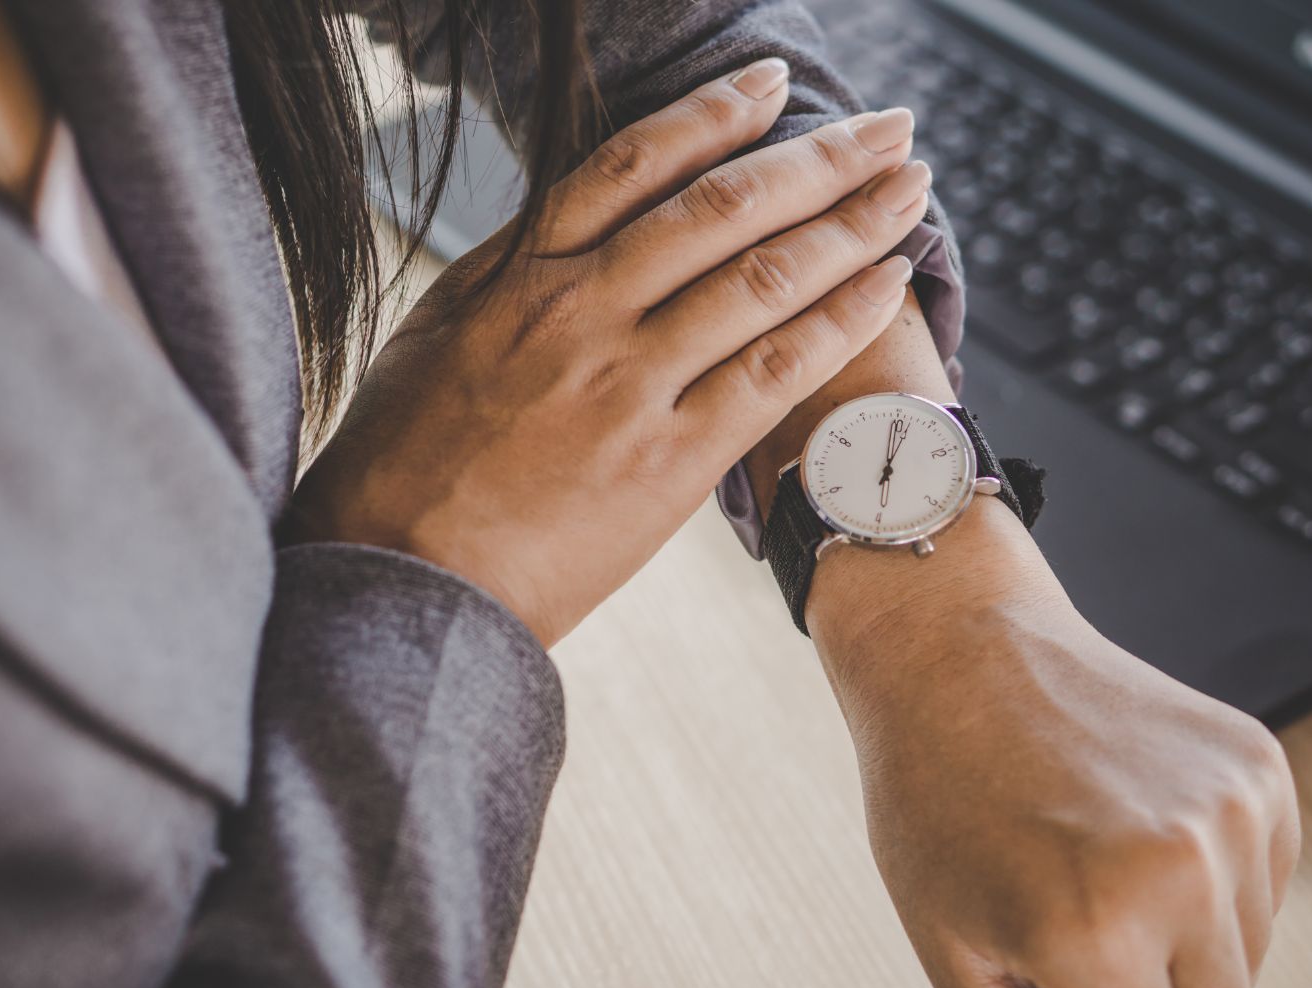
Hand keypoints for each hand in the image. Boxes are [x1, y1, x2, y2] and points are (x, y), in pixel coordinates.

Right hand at [289, 59, 932, 643]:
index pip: (636, 164)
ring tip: (912, 189)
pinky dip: (839, 322)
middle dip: (821, 158)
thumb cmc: (400, 466)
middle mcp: (584, 311)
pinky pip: (772, 374)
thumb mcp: (433, 337)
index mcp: (522, 275)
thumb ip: (507, 274)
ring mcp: (630, 384)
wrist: (400, 579)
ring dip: (852, 225)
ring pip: (762, 278)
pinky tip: (889, 285)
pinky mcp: (668, 461)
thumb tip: (559, 224)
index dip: (716, 113)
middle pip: (725, 208)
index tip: (775, 85)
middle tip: (889, 128)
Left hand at [810, 505, 1300, 987]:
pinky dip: (1212, 889)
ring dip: (1187, 956)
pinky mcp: (1261, 770)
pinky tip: (1133, 837)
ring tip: (1095, 882)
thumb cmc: (934, 791)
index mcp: (1093, 929)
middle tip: (1081, 965)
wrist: (955, 648)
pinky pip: (1265, 890)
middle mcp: (1180, 871)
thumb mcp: (953, 953)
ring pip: (1249, 966)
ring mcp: (1231, 814)